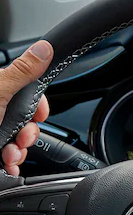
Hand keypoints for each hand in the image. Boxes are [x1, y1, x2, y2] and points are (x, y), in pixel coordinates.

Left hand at [0, 41, 52, 175]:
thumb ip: (22, 71)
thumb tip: (43, 48)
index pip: (27, 91)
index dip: (37, 104)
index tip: (40, 115)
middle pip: (24, 117)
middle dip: (28, 131)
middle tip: (23, 138)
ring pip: (17, 138)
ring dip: (19, 150)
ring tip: (10, 156)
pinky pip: (7, 154)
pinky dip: (11, 162)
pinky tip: (9, 166)